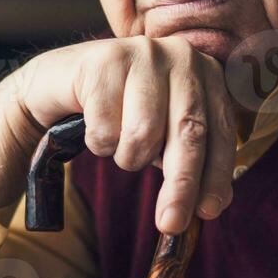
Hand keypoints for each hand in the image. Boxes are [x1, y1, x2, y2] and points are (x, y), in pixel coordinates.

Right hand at [0, 36, 236, 234]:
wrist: (57, 83)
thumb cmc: (120, 112)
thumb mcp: (164, 132)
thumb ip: (191, 158)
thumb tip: (215, 204)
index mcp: (207, 73)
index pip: (220, 132)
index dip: (216, 175)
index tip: (209, 212)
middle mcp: (181, 55)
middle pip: (187, 133)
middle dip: (180, 185)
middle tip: (170, 224)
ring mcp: (142, 53)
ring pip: (144, 134)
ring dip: (126, 156)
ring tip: (117, 144)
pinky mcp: (103, 60)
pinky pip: (105, 129)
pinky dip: (98, 142)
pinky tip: (93, 124)